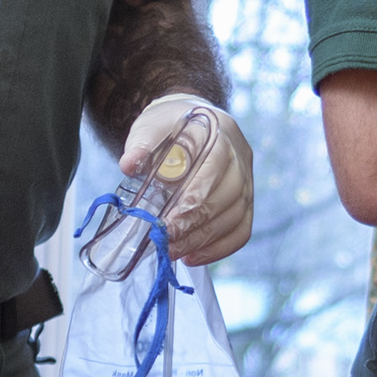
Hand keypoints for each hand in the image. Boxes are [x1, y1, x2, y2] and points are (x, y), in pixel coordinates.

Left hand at [115, 93, 253, 264]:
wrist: (191, 121)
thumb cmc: (169, 125)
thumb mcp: (150, 126)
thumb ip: (140, 144)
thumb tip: (129, 165)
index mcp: (219, 132)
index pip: (213, 169)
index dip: (193, 199)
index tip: (167, 222)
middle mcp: (240, 156)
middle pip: (227, 197)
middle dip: (195, 225)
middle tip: (166, 242)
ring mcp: (247, 179)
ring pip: (235, 217)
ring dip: (204, 240)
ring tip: (174, 252)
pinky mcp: (246, 199)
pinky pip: (242, 229)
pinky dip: (219, 247)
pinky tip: (193, 256)